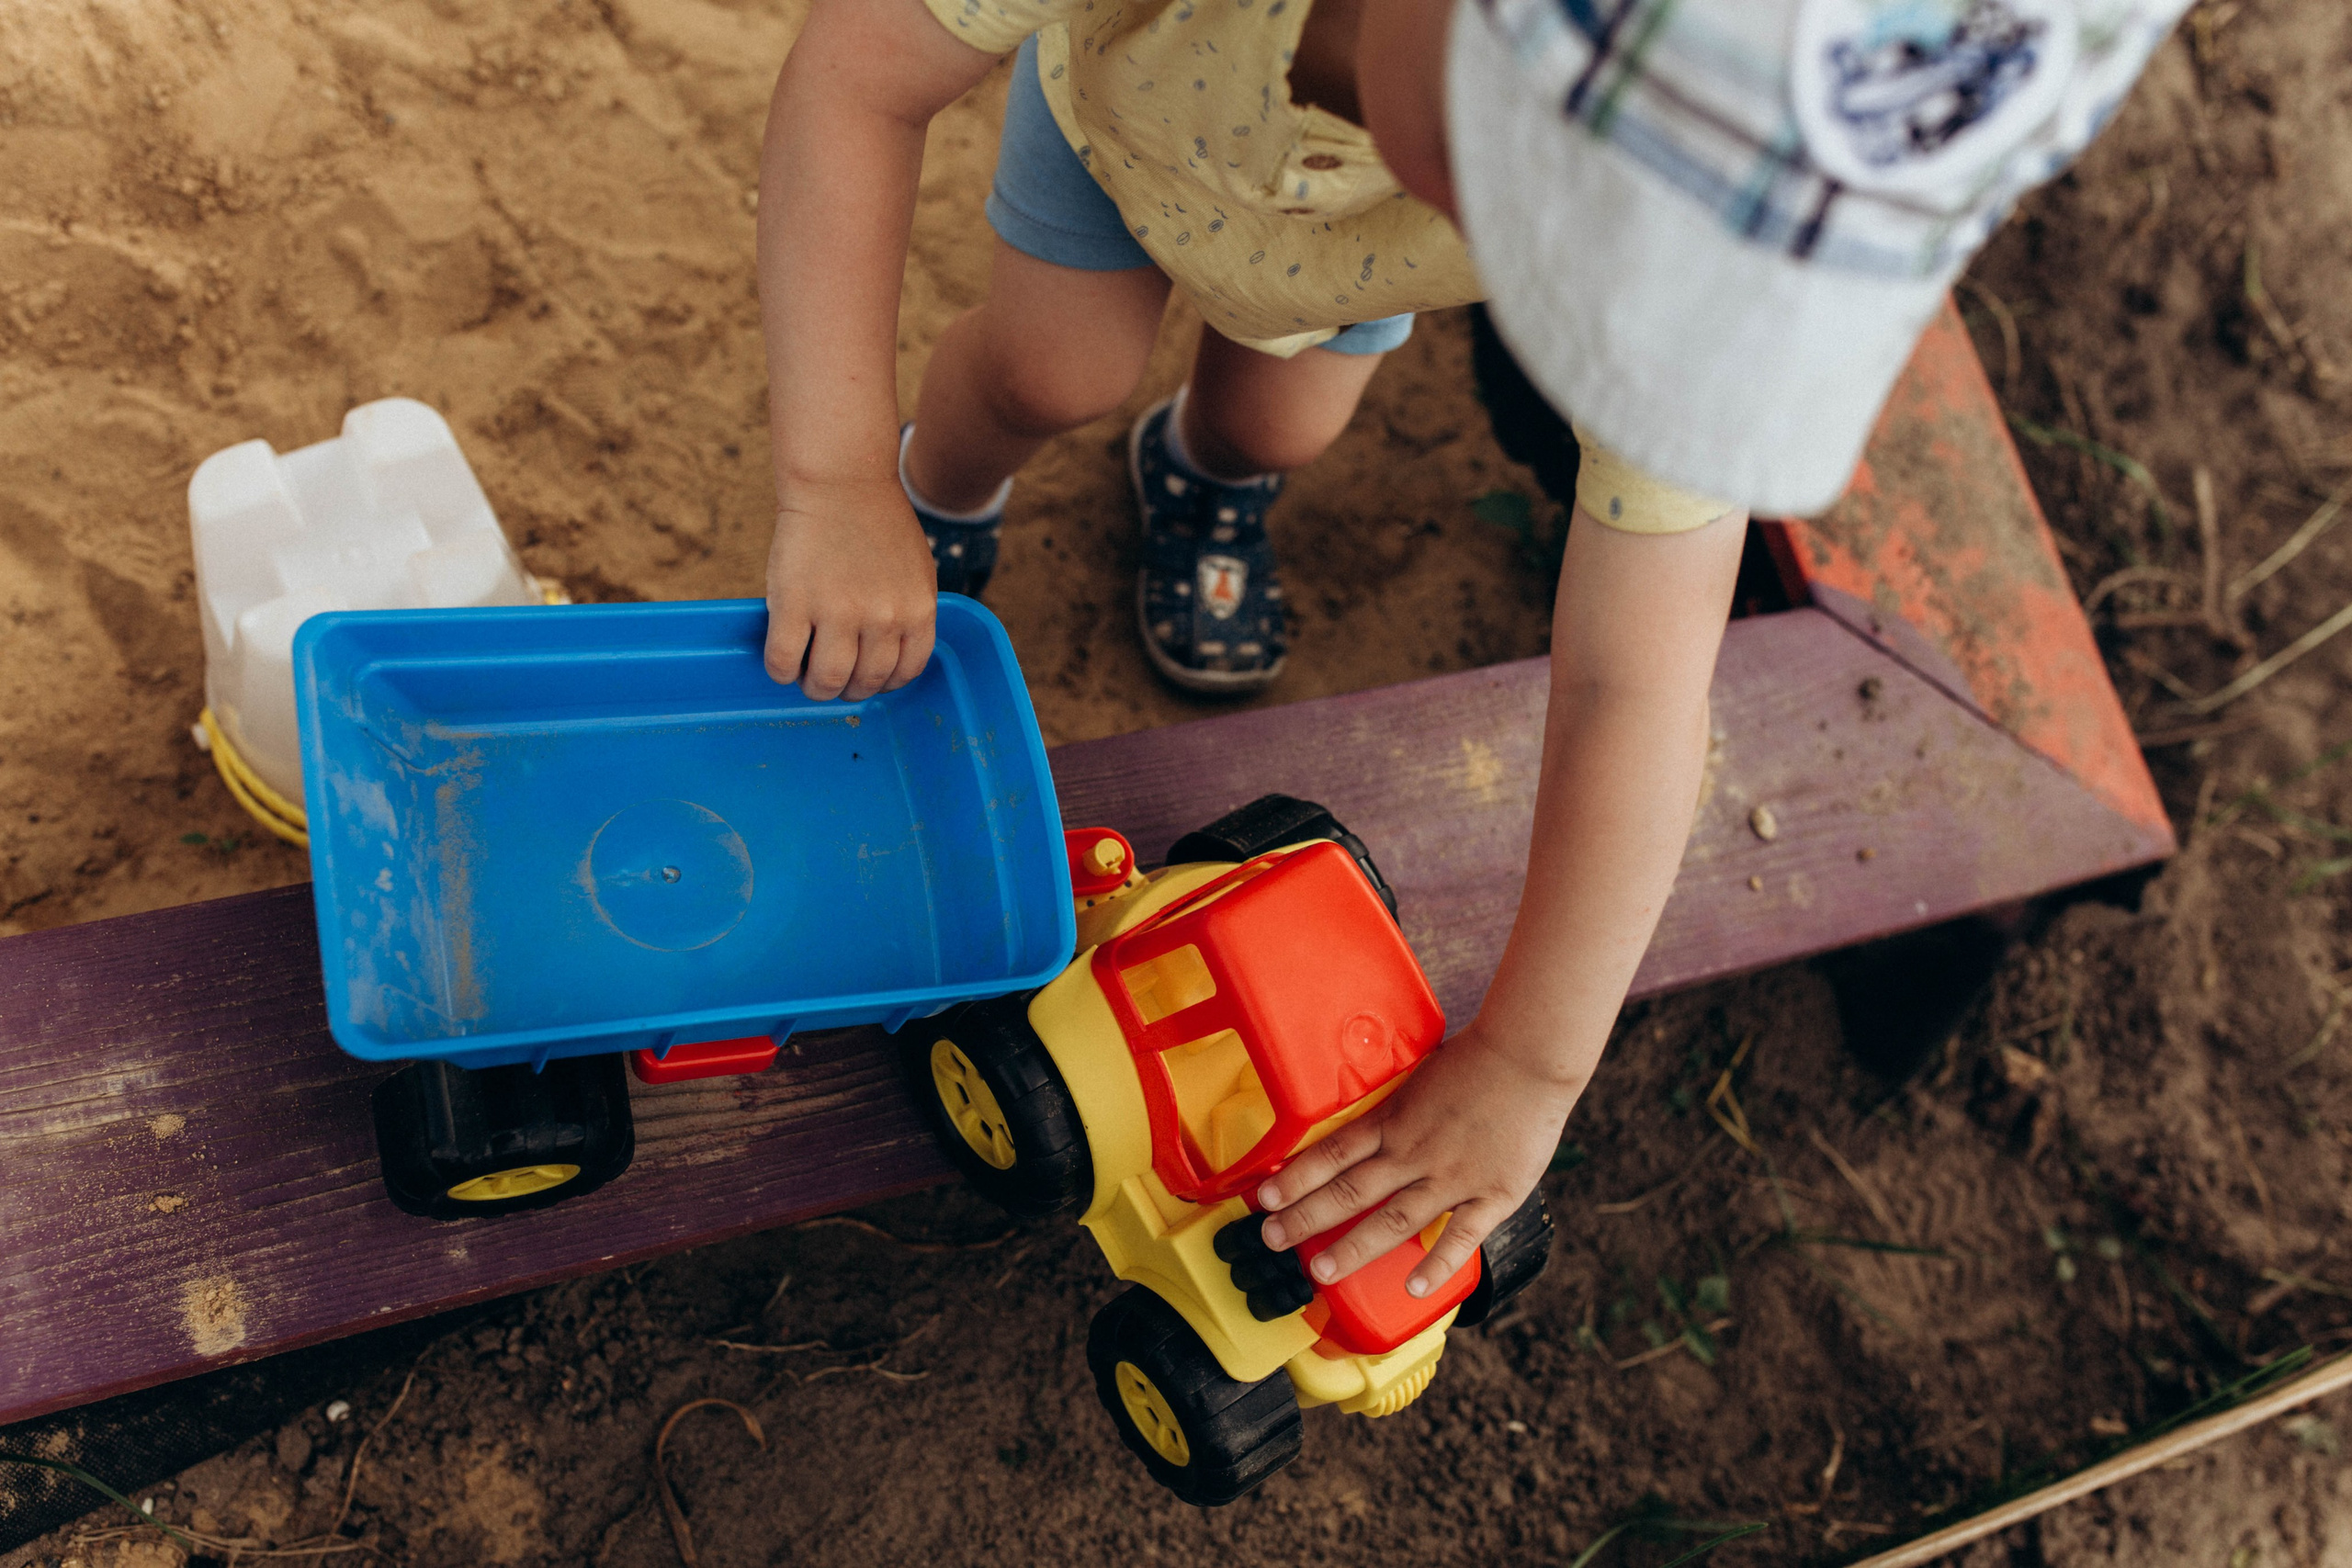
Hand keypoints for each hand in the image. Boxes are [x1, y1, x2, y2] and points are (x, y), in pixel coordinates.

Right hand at [763, 475, 938, 699]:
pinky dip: (781, 671)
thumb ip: (909, 613)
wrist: (840, 481)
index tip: (865, 678)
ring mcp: (838, 612)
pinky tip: (782, 661)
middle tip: (831, 678)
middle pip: (864, 683)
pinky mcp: (795, 603)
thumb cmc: (876, 523)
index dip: (882, 684)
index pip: (904, 674)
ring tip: (806, 675)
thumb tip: (890, 654)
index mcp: (916, 611)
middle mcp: (883, 618)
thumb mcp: (915, 571)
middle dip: (846, 689)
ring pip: (826, 681)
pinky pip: (784, 661)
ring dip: (814, 687)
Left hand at [1254, 1022, 1580, 1297]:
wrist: (1529, 1056)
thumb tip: (1361, 1124)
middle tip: (1271, 1240)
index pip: (1332, 1154)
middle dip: (1305, 1218)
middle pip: (1349, 1191)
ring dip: (1354, 1248)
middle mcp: (1414, 1152)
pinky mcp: (1493, 1194)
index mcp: (1394, 1120)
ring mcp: (1452, 1177)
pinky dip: (1437, 1264)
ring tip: (1321, 1272)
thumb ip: (1392, 1106)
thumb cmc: (1475, 1060)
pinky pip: (1461, 1236)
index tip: (1264, 1199)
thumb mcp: (1418, 1075)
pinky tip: (1413, 1287)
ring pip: (1393, 1220)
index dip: (1295, 1178)